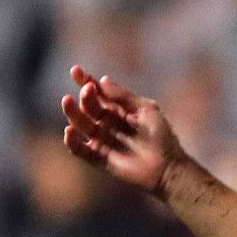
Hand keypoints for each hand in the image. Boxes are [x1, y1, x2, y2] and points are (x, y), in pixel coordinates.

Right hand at [59, 66, 187, 193]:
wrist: (169, 166)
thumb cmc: (162, 136)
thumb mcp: (147, 110)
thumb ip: (124, 96)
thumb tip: (102, 80)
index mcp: (118, 110)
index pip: (98, 93)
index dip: (86, 81)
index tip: (76, 70)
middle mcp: (107, 123)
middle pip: (88, 107)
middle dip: (85, 96)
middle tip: (88, 90)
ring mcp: (102, 140)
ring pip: (80, 124)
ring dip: (73, 113)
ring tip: (68, 101)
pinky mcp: (99, 158)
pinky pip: (80, 150)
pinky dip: (72, 141)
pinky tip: (70, 131)